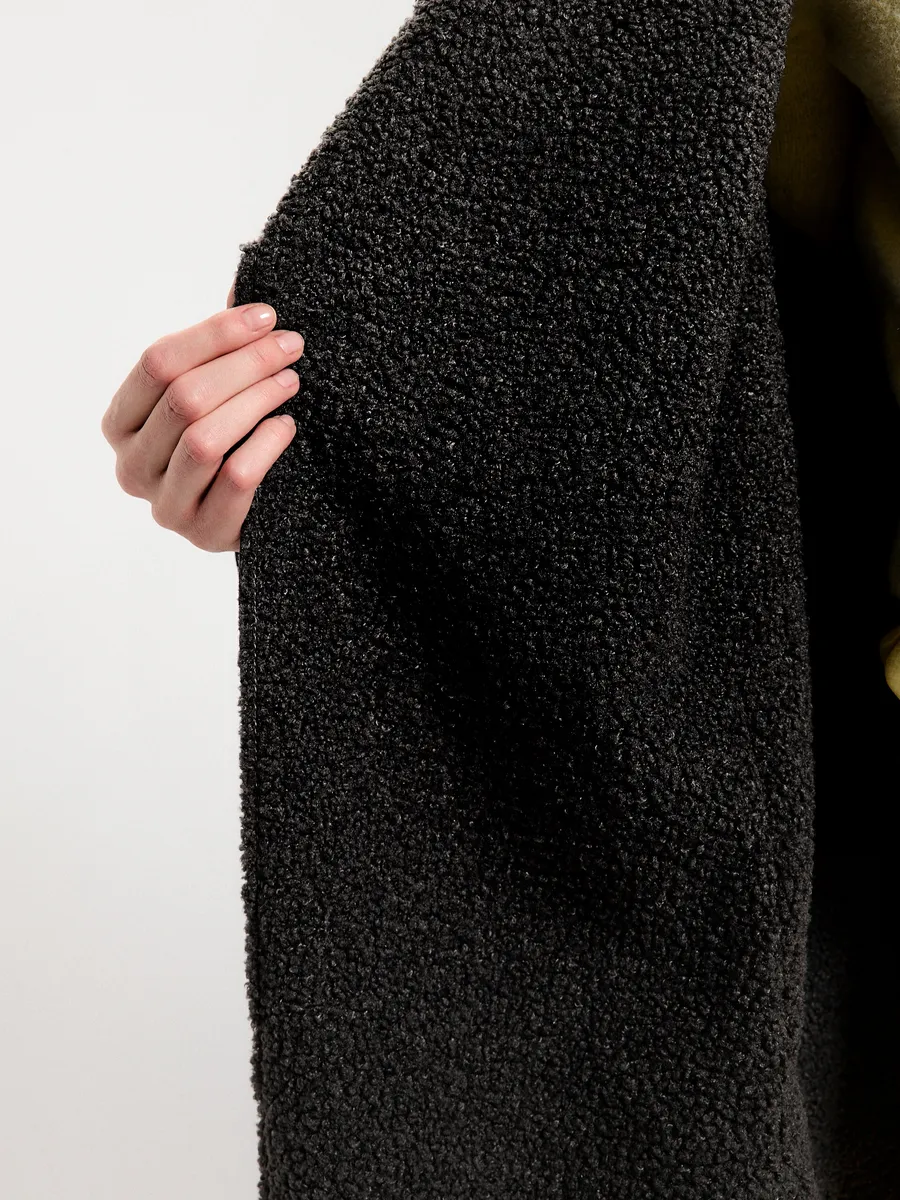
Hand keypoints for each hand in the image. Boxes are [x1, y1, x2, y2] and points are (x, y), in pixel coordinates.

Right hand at [100, 276, 302, 551]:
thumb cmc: (229, 442)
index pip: (157, 363)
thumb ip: (220, 348)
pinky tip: (287, 426)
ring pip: (205, 438)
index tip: (266, 315)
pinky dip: (265, 445)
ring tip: (292, 381)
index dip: (214, 334)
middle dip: (244, 364)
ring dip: (256, 400)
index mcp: (120, 422)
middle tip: (291, 345)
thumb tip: (248, 288)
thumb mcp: (215, 392)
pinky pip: (236, 480)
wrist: (252, 516)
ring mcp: (164, 507)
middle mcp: (131, 467)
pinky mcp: (204, 535)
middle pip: (183, 398)